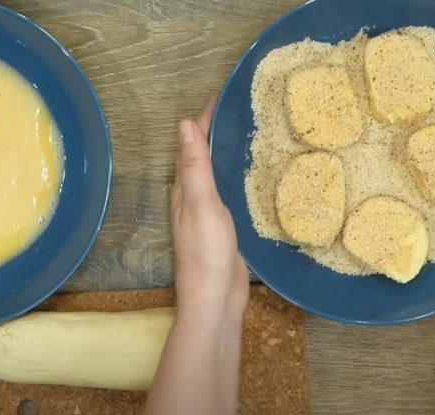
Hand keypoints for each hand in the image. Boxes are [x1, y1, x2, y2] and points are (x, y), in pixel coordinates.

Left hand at [170, 96, 248, 320]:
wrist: (215, 299)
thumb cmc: (206, 252)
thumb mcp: (201, 204)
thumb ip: (195, 166)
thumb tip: (183, 124)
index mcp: (183, 190)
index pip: (192, 144)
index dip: (205, 119)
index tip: (222, 95)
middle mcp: (191, 199)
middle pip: (202, 157)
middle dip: (215, 132)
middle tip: (240, 109)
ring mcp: (207, 215)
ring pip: (215, 175)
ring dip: (225, 154)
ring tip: (248, 134)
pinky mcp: (223, 229)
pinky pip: (228, 194)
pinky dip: (236, 178)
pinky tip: (251, 178)